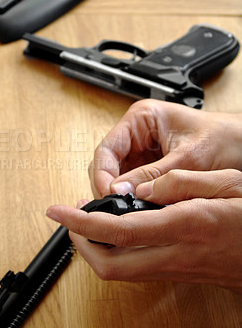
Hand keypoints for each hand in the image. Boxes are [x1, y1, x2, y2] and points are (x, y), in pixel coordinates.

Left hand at [47, 169, 241, 292]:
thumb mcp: (227, 183)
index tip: (59, 211)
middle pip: (110, 265)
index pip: (120, 230)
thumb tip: (142, 186)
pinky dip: (114, 251)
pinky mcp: (176, 272)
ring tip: (88, 220)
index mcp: (184, 225)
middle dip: (80, 244)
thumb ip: (181, 183)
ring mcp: (173, 268)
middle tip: (69, 220)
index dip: (82, 222)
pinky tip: (116, 232)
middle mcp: (174, 253)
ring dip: (95, 248)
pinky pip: (134, 269)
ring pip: (119, 272)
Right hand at [89, 99, 241, 197]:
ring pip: (118, 176)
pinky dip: (134, 197)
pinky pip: (134, 184)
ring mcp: (143, 152)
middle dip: (110, 185)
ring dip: (122, 193)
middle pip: (108, 163)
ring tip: (130, 210)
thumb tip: (121, 190)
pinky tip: (140, 207)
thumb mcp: (188, 157)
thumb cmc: (224, 138)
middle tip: (118, 207)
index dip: (103, 173)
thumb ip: (153, 174)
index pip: (107, 148)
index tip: (108, 194)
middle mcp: (138, 134)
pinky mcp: (151, 167)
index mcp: (141, 118)